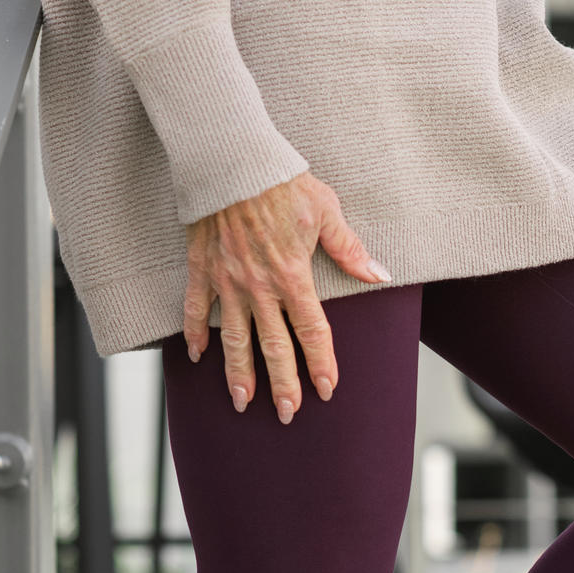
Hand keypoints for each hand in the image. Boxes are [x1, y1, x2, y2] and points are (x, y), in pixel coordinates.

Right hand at [182, 172, 390, 422]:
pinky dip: (194, 333)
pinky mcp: (202, 268)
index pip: (311, 331)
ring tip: (242, 403)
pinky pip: (195, 308)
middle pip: (273, 346)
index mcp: (292, 276)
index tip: (326, 390)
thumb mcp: (325, 210)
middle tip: (288, 414)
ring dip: (238, 374)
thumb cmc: (282, 180)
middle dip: (282, 384)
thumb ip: (349, 248)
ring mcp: (227, 281)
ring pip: (233, 338)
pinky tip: (197, 356)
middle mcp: (259, 287)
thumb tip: (379, 274)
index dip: (321, 363)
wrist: (231, 158)